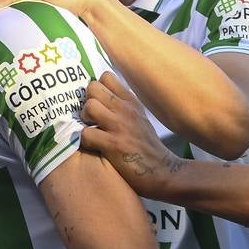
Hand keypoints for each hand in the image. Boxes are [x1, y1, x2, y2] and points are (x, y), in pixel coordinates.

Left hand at [80, 72, 177, 198]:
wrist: (164, 172)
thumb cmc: (147, 147)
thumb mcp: (140, 118)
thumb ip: (123, 106)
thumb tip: (102, 97)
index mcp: (131, 102)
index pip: (106, 76)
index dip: (96, 88)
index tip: (97, 102)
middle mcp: (126, 109)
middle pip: (93, 87)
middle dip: (86, 102)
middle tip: (91, 118)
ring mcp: (120, 126)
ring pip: (89, 107)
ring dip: (84, 120)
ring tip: (92, 131)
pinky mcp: (114, 145)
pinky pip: (86, 134)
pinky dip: (86, 142)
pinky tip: (94, 147)